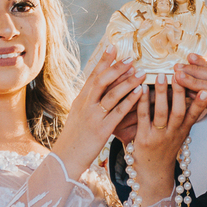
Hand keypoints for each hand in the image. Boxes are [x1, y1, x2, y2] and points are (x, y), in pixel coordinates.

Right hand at [52, 46, 144, 178]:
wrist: (65, 159)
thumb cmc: (75, 138)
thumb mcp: (78, 116)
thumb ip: (88, 102)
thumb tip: (98, 89)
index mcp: (80, 100)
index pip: (93, 76)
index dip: (103, 61)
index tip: (113, 47)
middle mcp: (85, 105)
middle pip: (101, 80)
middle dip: (116, 67)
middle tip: (131, 58)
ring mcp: (93, 117)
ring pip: (111, 94)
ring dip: (127, 81)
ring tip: (141, 72)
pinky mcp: (102, 130)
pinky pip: (118, 112)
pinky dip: (129, 100)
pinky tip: (139, 92)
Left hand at [130, 75, 206, 200]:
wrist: (152, 173)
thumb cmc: (165, 150)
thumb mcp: (181, 135)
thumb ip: (187, 117)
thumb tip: (199, 96)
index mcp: (183, 131)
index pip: (195, 115)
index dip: (201, 103)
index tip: (206, 89)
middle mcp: (173, 134)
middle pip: (178, 111)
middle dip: (179, 92)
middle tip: (180, 75)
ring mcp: (158, 137)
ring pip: (161, 113)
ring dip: (161, 93)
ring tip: (161, 76)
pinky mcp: (143, 138)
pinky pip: (143, 118)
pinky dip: (142, 103)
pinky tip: (140, 89)